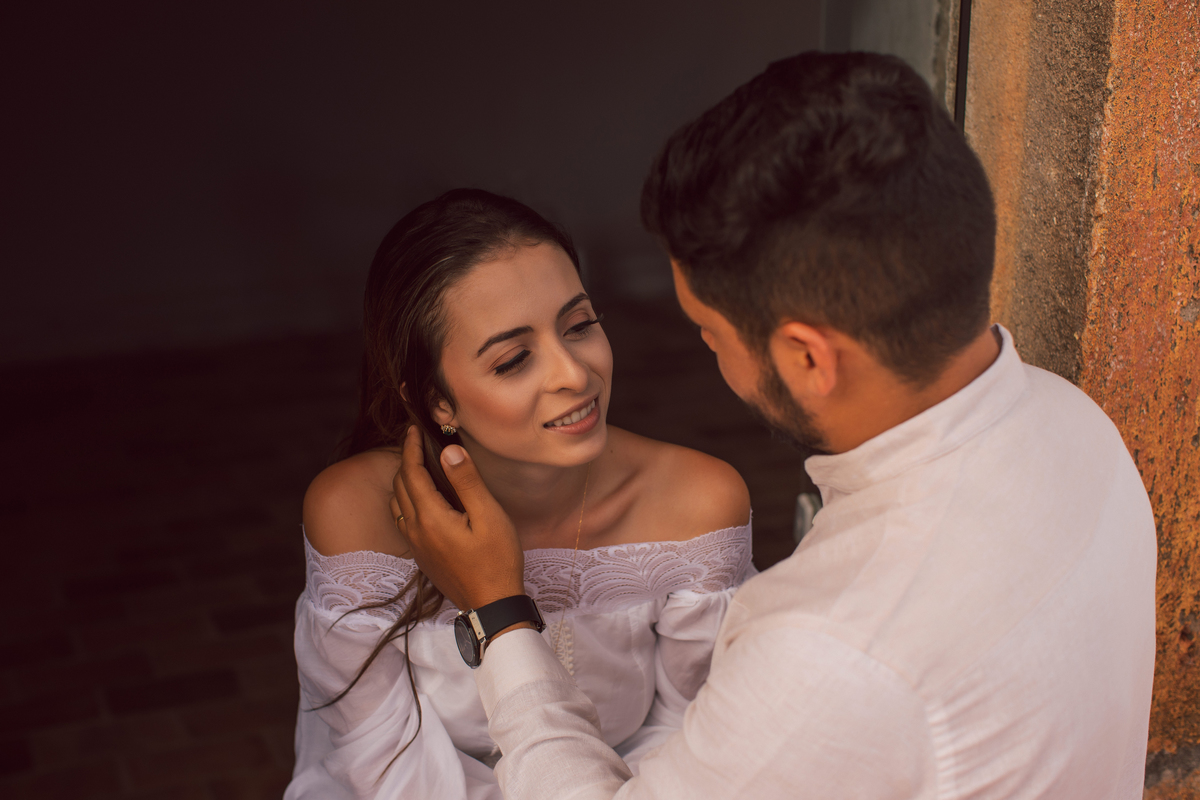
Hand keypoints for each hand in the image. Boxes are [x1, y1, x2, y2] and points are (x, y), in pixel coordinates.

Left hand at [391, 426, 524, 610]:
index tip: (413, 429)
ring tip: (419, 466)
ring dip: (404, 481)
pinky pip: (403, 521)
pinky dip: (407, 501)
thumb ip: (467, 482)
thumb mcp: (489, 516)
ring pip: (398, 504)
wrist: (491, 605)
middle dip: (406, 460)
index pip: (411, 473)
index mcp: (430, 517)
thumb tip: (448, 451)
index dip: (410, 447)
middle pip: (400, 486)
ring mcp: (417, 545)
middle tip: (417, 442)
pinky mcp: (422, 556)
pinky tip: (423, 500)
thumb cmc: (497, 560)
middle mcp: (416, 530)